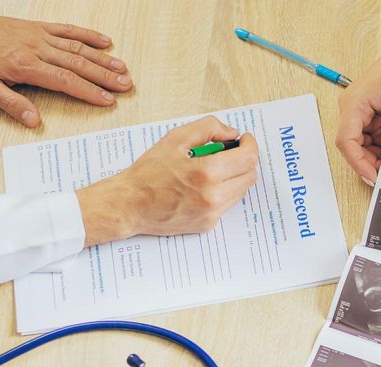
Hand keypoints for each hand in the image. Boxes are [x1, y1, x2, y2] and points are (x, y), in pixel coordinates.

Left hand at [0, 1, 131, 127]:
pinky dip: (88, 35)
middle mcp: (38, 49)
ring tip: (122, 68)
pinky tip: (105, 42)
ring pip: (77, 48)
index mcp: (26, 66)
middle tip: (125, 85)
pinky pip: (68, 30)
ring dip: (102, 59)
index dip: (88, 91)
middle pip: (78, 64)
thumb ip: (10, 103)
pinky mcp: (41, 28)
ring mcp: (41, 36)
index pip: (65, 80)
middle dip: (104, 76)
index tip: (107, 100)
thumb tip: (33, 121)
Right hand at [75, 116, 259, 246]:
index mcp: (207, 172)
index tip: (245, 139)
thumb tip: (232, 134)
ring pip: (241, 190)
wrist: (130, 205)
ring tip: (214, 168)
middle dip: (244, 160)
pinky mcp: (208, 224)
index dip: (250, 145)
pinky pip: (228, 204)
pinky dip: (223, 191)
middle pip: (249, 175)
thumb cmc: (149, 172)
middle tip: (230, 151)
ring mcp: (212, 213)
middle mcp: (214, 196)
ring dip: (235, 176)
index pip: (248, 158)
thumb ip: (208, 129)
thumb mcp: (175, 138)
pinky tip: (204, 185)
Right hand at [336, 46, 380, 183]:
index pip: (346, 140)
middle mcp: (351, 108)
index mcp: (354, 103)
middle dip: (368, 161)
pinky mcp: (368, 113)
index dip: (358, 162)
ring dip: (376, 153)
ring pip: (361, 143)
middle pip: (351, 145)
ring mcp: (358, 111)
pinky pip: (370, 135)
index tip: (373, 177)